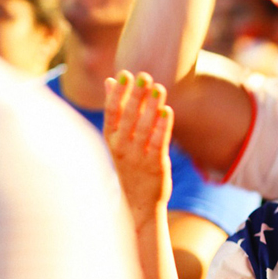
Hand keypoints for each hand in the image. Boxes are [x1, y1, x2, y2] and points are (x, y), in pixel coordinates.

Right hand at [104, 70, 173, 226]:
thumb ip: (116, 109)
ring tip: (158, 88)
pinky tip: (167, 111)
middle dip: (136, 95)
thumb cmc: (129, 165)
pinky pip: (158, 143)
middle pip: (128, 117)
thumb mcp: (117, 139)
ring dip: (151, 107)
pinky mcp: (155, 165)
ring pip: (144, 128)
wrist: (139, 204)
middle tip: (144, 76)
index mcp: (110, 139)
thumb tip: (111, 81)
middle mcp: (121, 148)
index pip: (112, 112)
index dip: (118, 93)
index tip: (125, 74)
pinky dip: (162, 127)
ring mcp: (138, 157)